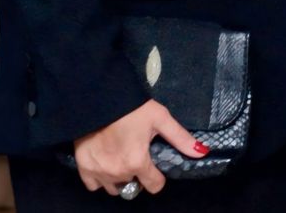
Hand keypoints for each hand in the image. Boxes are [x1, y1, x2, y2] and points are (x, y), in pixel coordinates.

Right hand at [72, 99, 207, 195]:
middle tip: (135, 154)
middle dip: (137, 174)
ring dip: (119, 178)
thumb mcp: (160, 118)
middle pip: (133, 185)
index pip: (154, 186)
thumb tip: (202, 152)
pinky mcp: (84, 167)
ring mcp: (100, 172)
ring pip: (114, 188)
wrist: (98, 96)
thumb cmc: (131, 107)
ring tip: (120, 159)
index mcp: (138, 162)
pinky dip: (100, 177)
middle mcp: (119, 172)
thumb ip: (180, 138)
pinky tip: (104, 161)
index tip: (154, 164)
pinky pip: (94, 184)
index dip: (157, 176)